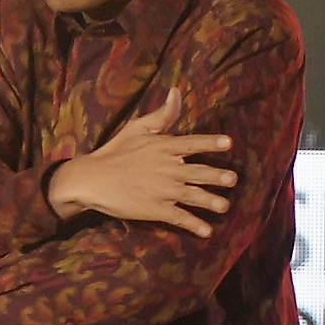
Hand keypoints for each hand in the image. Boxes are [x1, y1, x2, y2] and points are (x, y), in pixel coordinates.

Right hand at [45, 88, 235, 237]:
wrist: (91, 179)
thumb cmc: (114, 151)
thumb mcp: (136, 129)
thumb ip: (161, 115)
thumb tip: (176, 92)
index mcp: (162, 148)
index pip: (191, 143)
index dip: (210, 143)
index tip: (228, 143)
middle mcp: (166, 169)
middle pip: (197, 172)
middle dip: (217, 176)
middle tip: (233, 179)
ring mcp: (162, 190)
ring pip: (192, 196)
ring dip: (210, 201)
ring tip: (224, 206)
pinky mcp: (155, 209)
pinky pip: (179, 217)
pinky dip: (193, 225)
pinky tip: (206, 231)